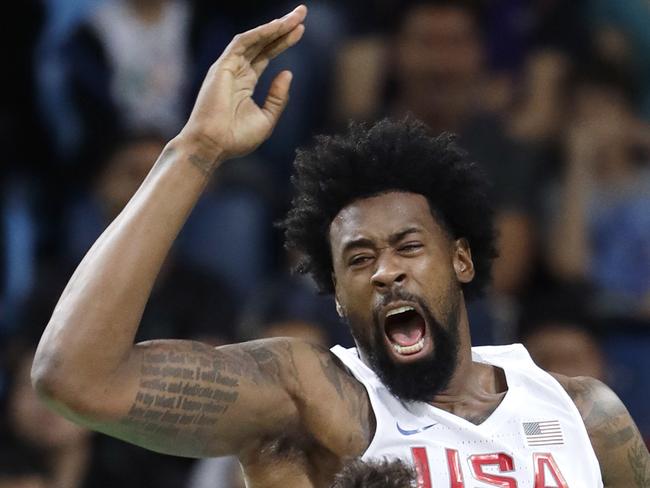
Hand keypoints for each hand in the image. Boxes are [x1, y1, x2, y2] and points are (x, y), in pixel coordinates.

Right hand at [179, 5, 306, 164]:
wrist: (214, 146)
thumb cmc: (236, 138)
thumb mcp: (266, 119)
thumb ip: (277, 97)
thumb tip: (287, 73)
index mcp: (245, 83)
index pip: (266, 55)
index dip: (283, 42)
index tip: (301, 31)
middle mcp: (236, 71)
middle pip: (262, 43)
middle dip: (282, 28)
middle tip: (302, 13)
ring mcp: (228, 68)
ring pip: (254, 39)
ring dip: (275, 26)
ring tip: (296, 17)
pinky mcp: (222, 66)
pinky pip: (242, 43)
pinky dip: (260, 33)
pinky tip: (277, 27)